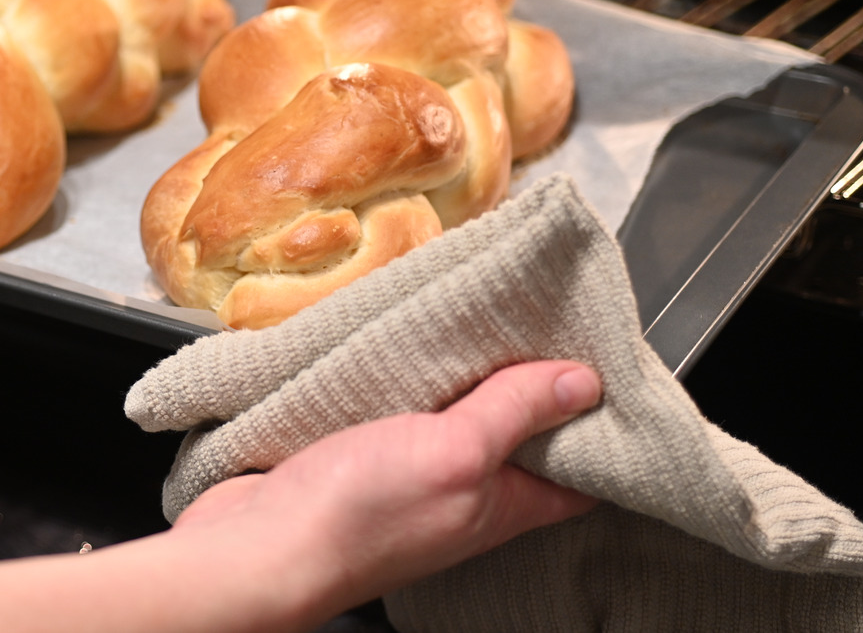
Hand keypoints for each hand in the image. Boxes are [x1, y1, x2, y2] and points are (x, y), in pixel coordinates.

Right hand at [172, 360, 602, 616]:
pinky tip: (406, 344)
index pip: (578, 470)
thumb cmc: (359, 516)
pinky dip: (408, 379)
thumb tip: (582, 382)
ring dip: (464, 374)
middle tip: (540, 317)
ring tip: (479, 316)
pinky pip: (398, 412)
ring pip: (455, 419)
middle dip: (529, 382)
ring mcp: (409, 478)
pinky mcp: (359, 459)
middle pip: (517, 437)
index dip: (598, 420)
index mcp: (504, 505)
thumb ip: (514, 413)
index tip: (604, 359)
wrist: (257, 546)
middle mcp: (463, 496)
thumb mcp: (456, 453)